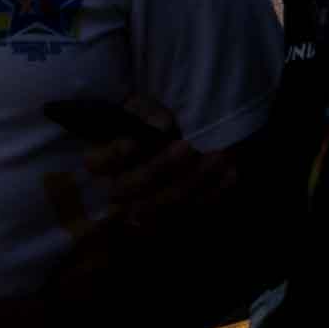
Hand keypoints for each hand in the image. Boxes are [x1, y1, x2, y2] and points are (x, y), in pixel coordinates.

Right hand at [43, 94, 230, 246]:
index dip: (114, 156)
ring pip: (164, 204)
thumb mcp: (137, 107)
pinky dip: (213, 195)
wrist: (170, 149)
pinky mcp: (174, 219)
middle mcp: (117, 192)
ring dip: (192, 182)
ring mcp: (144, 211)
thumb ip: (144, 111)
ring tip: (218, 157)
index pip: (98, 163)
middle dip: (160, 167)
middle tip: (186, 147)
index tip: (133, 143)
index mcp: (100, 162)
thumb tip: (163, 126)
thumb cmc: (143, 124)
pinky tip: (230, 175)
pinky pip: (192, 212)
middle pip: (133, 187)